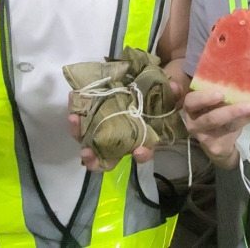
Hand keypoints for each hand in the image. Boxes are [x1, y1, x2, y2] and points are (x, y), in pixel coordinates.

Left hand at [65, 82, 187, 171]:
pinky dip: (75, 111)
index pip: (143, 153)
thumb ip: (171, 96)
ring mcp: (103, 131)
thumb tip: (176, 88)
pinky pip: (80, 120)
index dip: (142, 154)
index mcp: (139, 140)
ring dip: (78, 133)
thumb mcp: (164, 98)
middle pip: (106, 159)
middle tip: (88, 153)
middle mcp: (119, 141)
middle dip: (95, 161)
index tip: (139, 151)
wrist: (136, 87)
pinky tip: (73, 97)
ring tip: (74, 120)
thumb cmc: (151, 100)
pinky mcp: (91, 119)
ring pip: (88, 141)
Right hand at [182, 90, 249, 168]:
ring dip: (241, 115)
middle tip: (246, 104)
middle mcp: (194, 122)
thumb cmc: (213, 111)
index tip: (220, 94)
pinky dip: (249, 119)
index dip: (203, 98)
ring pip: (225, 126)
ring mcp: (205, 136)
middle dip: (230, 111)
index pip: (191, 101)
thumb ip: (218, 88)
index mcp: (191, 107)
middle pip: (211, 118)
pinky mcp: (216, 145)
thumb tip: (237, 70)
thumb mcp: (211, 100)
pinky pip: (235, 131)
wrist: (217, 141)